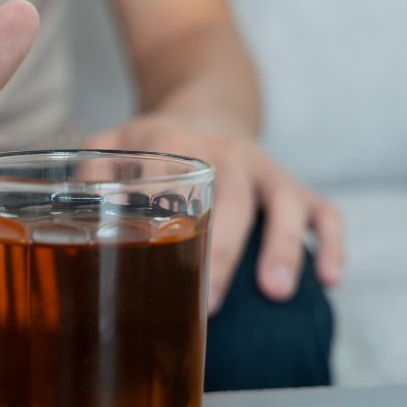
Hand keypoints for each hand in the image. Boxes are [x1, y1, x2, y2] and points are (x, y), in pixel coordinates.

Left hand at [84, 113, 342, 313]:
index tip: (160, 271)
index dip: (170, 227)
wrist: (205, 102)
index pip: (176, 184)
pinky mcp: (292, 182)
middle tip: (211, 304)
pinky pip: (323, 208)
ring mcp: (265, 166)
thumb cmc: (151, 140)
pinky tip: (331, 280)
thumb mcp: (112, 141)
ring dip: (285, 246)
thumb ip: (90, 172)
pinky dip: (332, 242)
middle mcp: (226, 150)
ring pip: (285, 201)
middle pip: (234, 198)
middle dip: (225, 252)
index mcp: (176, 141)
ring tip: (278, 293)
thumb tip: (74, 219)